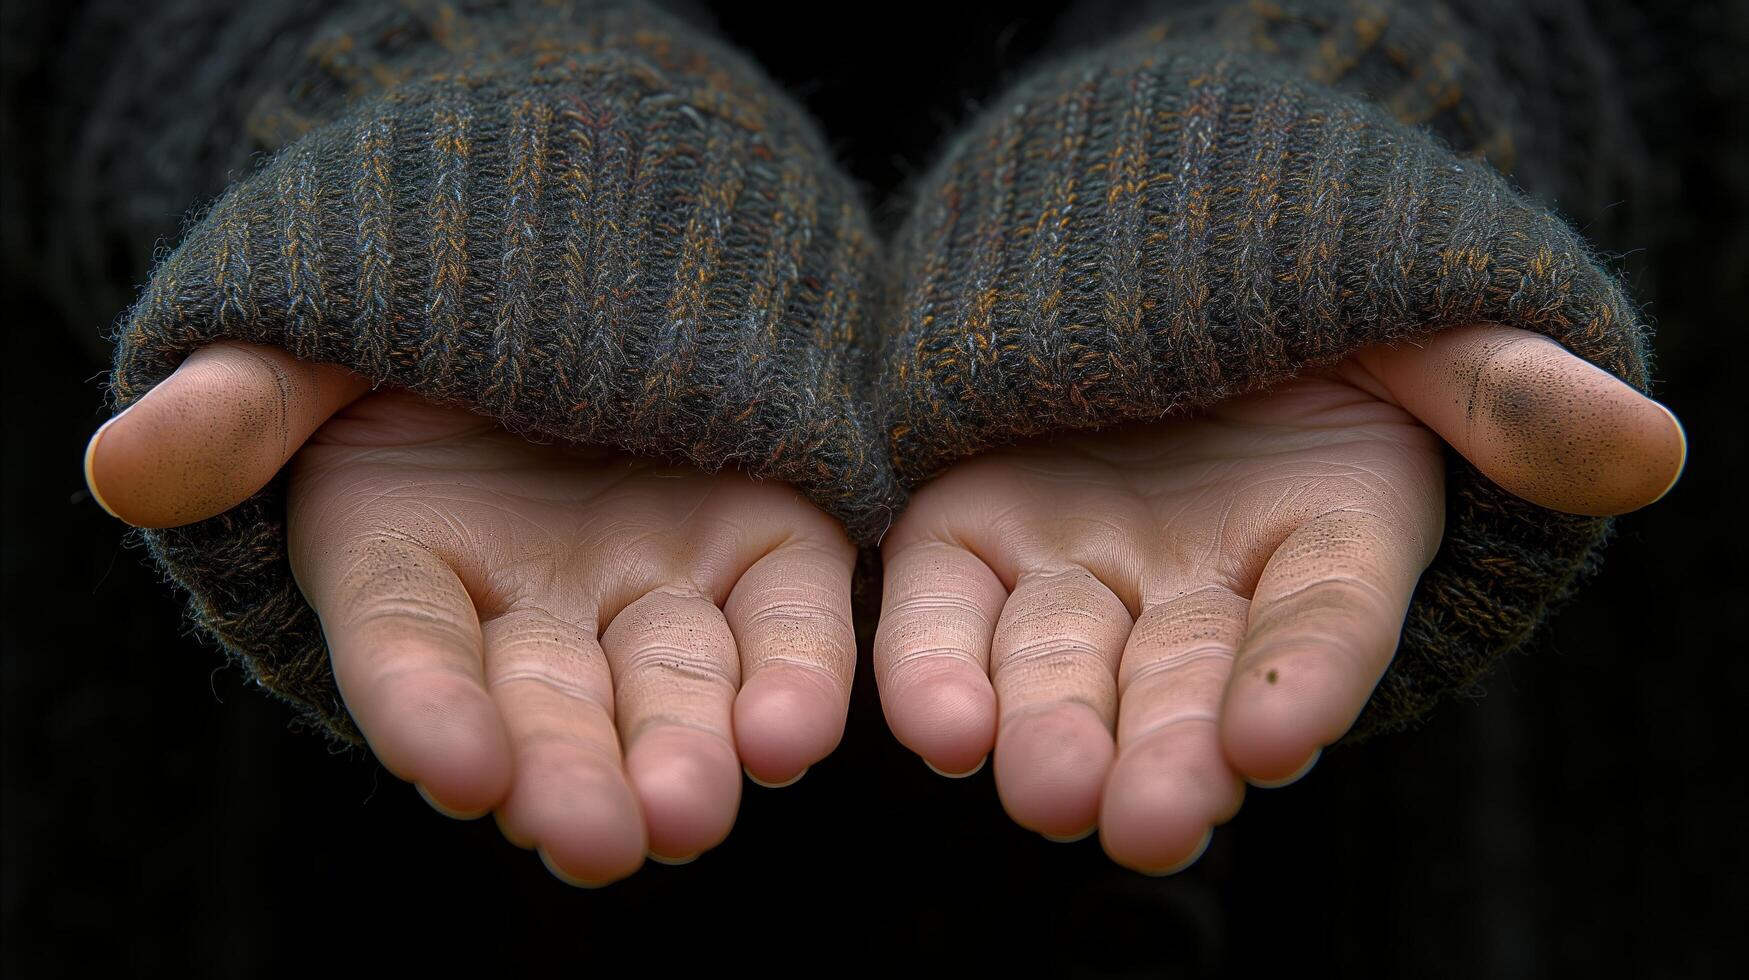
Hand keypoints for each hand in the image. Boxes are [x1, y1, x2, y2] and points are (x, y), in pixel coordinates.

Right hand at [85, 342, 856, 883]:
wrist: (562, 267)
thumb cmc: (409, 313)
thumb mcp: (310, 339)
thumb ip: (239, 405)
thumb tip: (125, 466)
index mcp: (404, 559)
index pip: (405, 648)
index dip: (423, 705)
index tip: (452, 763)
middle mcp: (534, 601)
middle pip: (551, 704)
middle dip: (570, 772)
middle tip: (597, 841)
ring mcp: (652, 576)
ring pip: (672, 681)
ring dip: (685, 753)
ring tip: (697, 811)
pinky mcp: (762, 536)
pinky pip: (785, 611)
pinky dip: (793, 671)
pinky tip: (794, 735)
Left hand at [873, 323, 1685, 872]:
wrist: (1166, 266)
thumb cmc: (1319, 303)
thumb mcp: (1419, 325)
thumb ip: (1503, 390)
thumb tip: (1646, 451)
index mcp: (1326, 535)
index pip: (1325, 619)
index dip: (1307, 675)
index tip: (1277, 735)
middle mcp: (1199, 584)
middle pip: (1185, 681)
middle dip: (1168, 751)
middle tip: (1146, 824)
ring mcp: (1080, 564)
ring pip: (1066, 665)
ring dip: (1053, 735)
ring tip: (1041, 792)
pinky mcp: (971, 534)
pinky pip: (947, 606)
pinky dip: (937, 665)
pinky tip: (938, 727)